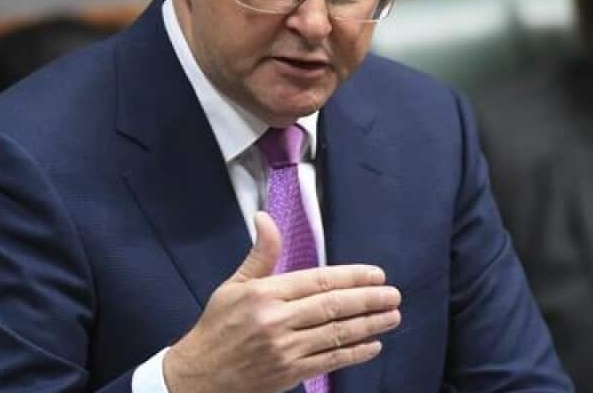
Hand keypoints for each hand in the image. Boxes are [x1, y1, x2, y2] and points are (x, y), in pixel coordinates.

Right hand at [163, 212, 400, 392]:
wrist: (198, 376)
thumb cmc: (217, 327)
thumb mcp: (233, 286)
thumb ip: (260, 254)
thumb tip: (265, 217)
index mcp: (264, 294)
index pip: (318, 281)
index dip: (351, 277)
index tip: (376, 274)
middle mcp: (277, 320)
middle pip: (332, 306)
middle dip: (368, 300)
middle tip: (394, 295)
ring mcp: (284, 349)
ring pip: (336, 334)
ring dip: (369, 325)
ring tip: (392, 316)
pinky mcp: (289, 373)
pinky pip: (329, 361)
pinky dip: (354, 353)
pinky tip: (372, 345)